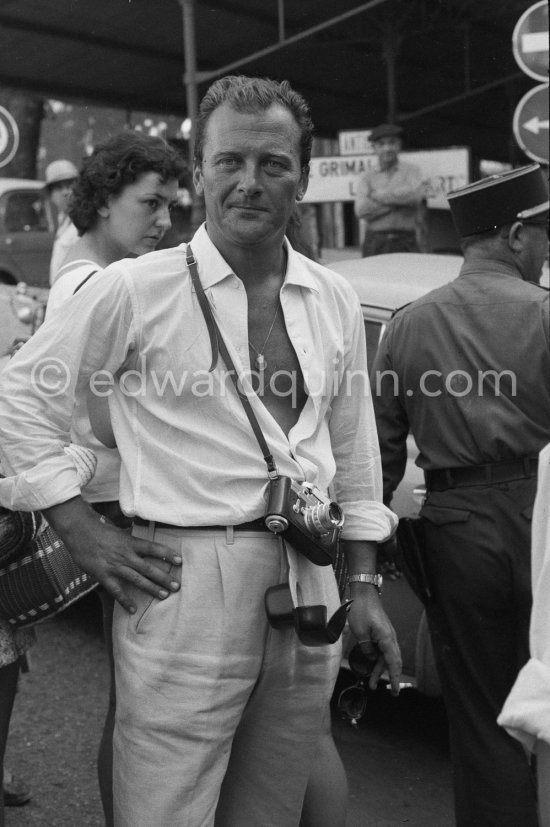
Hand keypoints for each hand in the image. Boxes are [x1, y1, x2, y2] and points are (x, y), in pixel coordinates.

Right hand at [43, 497, 181, 612]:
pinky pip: (116, 590)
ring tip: (164, 596)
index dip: (167, 554)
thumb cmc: (99, 529)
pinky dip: (125, 601)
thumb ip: (130, 539)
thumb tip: (141, 544)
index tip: (179, 561)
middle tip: (176, 586)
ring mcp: (115, 566)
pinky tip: (133, 609)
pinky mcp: (103, 575)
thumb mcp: (119, 531)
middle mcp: (125, 555)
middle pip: (149, 568)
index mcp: (130, 542)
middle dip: (164, 578)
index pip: (153, 548)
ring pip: (137, 580)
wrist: (78, 531)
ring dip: (151, 588)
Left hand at [347, 588, 401, 695]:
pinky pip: (382, 649)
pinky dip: (378, 660)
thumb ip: (365, 648)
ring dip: (380, 669)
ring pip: (387, 657)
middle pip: (393, 661)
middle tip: (391, 692)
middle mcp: (390, 637)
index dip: (394, 677)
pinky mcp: (382, 632)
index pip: (393, 662)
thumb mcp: (360, 631)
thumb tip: (371, 658)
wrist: (364, 592)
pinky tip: (371, 665)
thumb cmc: (361, 609)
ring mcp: (386, 634)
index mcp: (386, 638)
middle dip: (391, 677)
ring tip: (372, 683)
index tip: (394, 690)